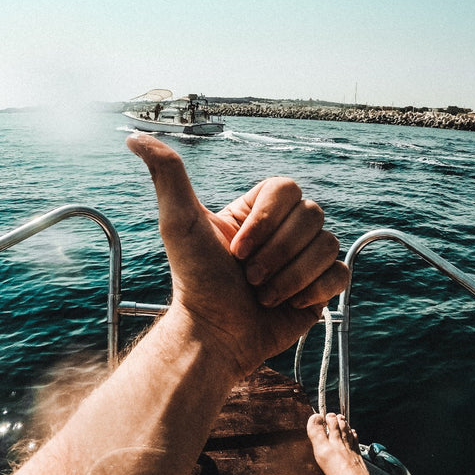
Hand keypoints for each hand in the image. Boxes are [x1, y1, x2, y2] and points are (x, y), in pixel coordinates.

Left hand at [127, 134, 348, 376]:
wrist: (216, 336)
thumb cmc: (194, 281)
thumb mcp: (178, 221)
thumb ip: (166, 173)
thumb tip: (135, 137)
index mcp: (258, 210)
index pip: (288, 188)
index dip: (267, 221)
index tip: (235, 249)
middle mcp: (285, 230)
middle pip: (311, 216)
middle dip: (276, 253)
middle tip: (247, 276)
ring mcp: (305, 257)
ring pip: (327, 245)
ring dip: (290, 277)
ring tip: (262, 294)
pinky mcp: (321, 287)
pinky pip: (340, 273)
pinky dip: (313, 290)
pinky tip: (288, 304)